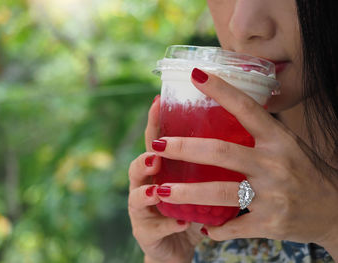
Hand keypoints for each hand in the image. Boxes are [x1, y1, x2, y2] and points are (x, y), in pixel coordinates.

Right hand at [128, 96, 202, 262]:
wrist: (179, 244)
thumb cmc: (193, 208)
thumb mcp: (201, 182)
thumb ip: (211, 163)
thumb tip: (239, 132)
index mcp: (162, 169)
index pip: (156, 141)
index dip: (155, 122)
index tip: (159, 102)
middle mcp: (147, 184)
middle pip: (138, 165)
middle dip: (146, 157)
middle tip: (157, 152)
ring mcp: (143, 209)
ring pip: (136, 196)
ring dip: (147, 192)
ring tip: (159, 190)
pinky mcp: (146, 233)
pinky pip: (154, 228)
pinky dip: (167, 225)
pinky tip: (180, 223)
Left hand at [150, 69, 337, 251]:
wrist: (333, 210)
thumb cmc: (303, 171)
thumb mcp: (286, 144)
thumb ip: (260, 131)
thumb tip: (227, 106)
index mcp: (278, 139)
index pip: (246, 108)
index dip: (220, 90)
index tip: (195, 76)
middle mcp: (275, 163)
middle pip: (221, 152)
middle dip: (184, 148)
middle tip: (157, 144)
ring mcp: (273, 195)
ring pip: (220, 192)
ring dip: (187, 192)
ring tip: (160, 190)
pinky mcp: (271, 223)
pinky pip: (234, 226)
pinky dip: (215, 229)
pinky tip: (201, 228)